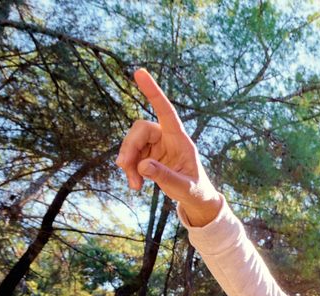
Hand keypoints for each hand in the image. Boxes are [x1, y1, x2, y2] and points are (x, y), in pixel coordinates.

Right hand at [115, 68, 222, 225]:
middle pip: (140, 129)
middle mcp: (167, 138)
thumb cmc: (195, 190)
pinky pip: (131, 156)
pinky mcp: (148, 155)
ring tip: (134, 186)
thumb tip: (143, 165)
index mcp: (181, 139)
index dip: (153, 92)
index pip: (166, 112)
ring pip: (132, 144)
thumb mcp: (184, 187)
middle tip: (123, 166)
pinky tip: (135, 185)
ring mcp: (156, 146)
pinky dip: (129, 170)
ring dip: (128, 163)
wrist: (195, 199)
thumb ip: (165, 177)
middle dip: (129, 147)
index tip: (140, 72)